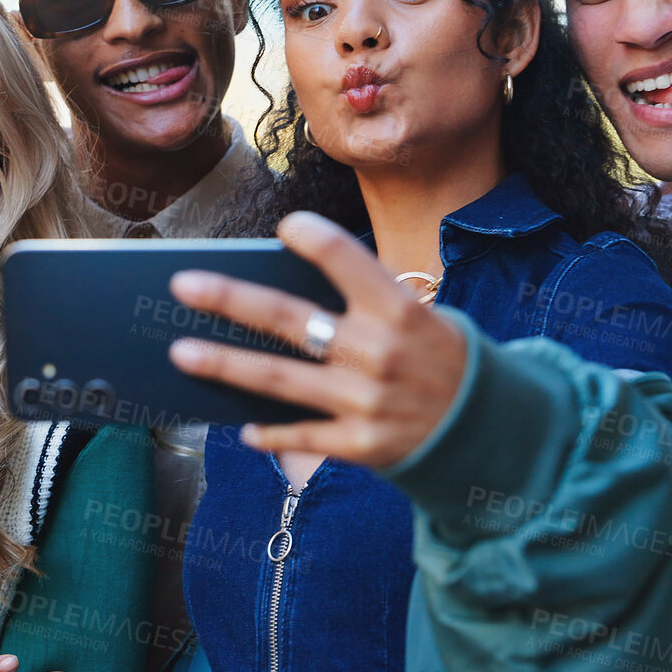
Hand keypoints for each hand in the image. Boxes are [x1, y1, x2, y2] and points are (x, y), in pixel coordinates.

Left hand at [167, 212, 468, 468]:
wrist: (490, 430)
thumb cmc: (440, 359)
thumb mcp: (423, 317)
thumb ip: (365, 304)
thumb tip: (284, 293)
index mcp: (398, 309)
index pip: (346, 258)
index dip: (313, 237)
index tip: (285, 226)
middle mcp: (378, 353)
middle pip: (289, 319)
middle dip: (229, 299)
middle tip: (182, 285)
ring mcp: (366, 403)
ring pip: (280, 381)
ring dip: (225, 365)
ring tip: (181, 352)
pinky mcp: (362, 446)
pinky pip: (304, 436)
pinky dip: (270, 433)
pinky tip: (241, 427)